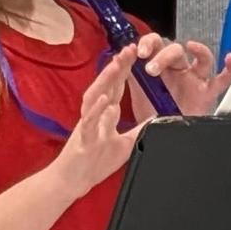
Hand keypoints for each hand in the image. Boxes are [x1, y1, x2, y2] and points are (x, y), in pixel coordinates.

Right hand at [50, 47, 146, 198]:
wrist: (73, 181)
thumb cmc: (95, 162)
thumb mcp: (126, 144)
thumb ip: (139, 129)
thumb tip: (157, 117)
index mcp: (105, 114)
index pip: (117, 86)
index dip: (125, 70)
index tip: (135, 53)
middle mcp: (95, 114)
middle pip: (106, 85)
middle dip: (118, 66)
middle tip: (129, 48)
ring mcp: (88, 124)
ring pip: (95, 96)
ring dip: (105, 80)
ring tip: (117, 64)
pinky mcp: (83, 138)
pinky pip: (89, 121)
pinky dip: (97, 109)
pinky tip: (105, 98)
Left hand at [129, 34, 230, 116]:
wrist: (161, 137)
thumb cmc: (151, 113)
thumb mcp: (138, 93)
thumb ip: (132, 76)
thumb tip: (119, 57)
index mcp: (159, 65)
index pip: (156, 44)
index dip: (148, 43)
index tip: (139, 52)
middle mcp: (178, 69)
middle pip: (176, 50)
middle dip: (163, 55)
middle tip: (151, 70)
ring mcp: (195, 80)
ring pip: (203, 58)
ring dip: (198, 51)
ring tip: (191, 46)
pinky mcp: (208, 94)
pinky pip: (223, 80)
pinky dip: (229, 69)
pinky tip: (229, 58)